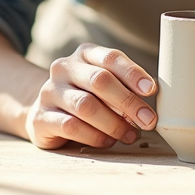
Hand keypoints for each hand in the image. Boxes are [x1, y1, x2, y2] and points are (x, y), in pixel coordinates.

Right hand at [24, 43, 157, 149]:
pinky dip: (95, 136)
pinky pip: (72, 127)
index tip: (151, 89)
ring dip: (114, 123)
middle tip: (148, 120)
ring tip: (130, 135)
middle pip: (100, 80)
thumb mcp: (104, 85)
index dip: (132, 73)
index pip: (110, 57)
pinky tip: (108, 141)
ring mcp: (49, 92)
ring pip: (86, 106)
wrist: (44, 113)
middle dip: (128, 102)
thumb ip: (124, 85)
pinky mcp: (40, 117)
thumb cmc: (86, 97)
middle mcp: (64, 68)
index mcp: (84, 54)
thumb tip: (153, 92)